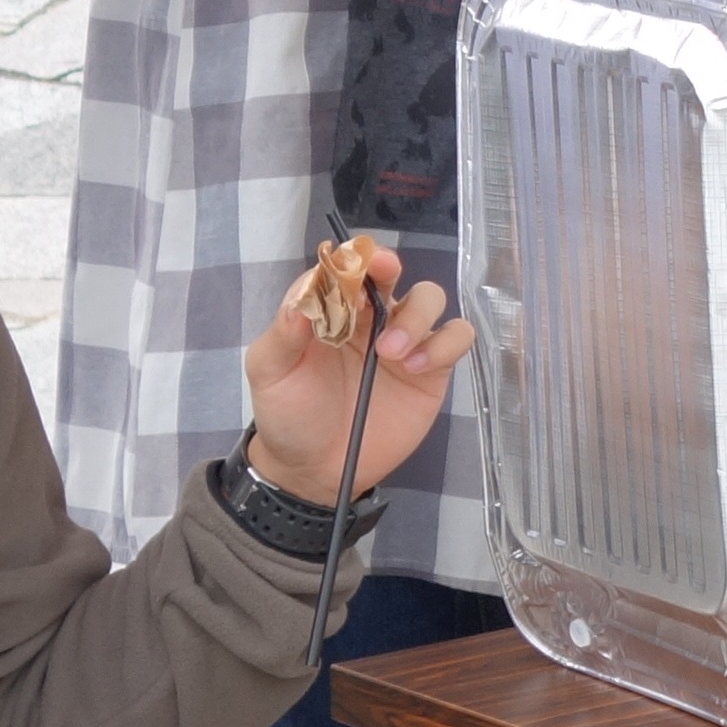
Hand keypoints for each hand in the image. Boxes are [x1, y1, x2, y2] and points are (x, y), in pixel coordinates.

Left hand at [238, 236, 470, 507]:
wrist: (314, 469)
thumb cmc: (288, 413)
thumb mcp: (270, 372)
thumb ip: (282, 334)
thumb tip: (301, 299)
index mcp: (333, 309)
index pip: (350, 267)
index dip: (359, 257)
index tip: (365, 262)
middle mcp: (372, 317)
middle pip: (395, 274)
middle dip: (392, 273)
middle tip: (384, 291)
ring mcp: (405, 342)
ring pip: (430, 299)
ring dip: (416, 317)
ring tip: (391, 353)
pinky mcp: (431, 370)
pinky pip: (456, 339)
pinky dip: (444, 345)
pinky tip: (415, 368)